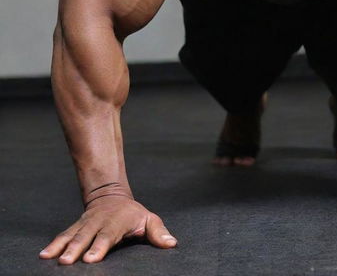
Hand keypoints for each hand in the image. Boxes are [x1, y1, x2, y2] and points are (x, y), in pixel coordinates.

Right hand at [39, 195, 176, 263]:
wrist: (111, 196)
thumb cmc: (133, 214)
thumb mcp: (149, 219)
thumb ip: (158, 232)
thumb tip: (171, 244)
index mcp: (118, 222)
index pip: (108, 235)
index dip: (100, 246)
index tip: (92, 258)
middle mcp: (99, 222)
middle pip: (87, 236)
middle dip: (77, 248)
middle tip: (67, 261)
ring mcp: (86, 223)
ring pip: (73, 234)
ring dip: (62, 246)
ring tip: (51, 257)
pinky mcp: (76, 227)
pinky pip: (64, 235)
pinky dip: (54, 244)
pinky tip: (44, 254)